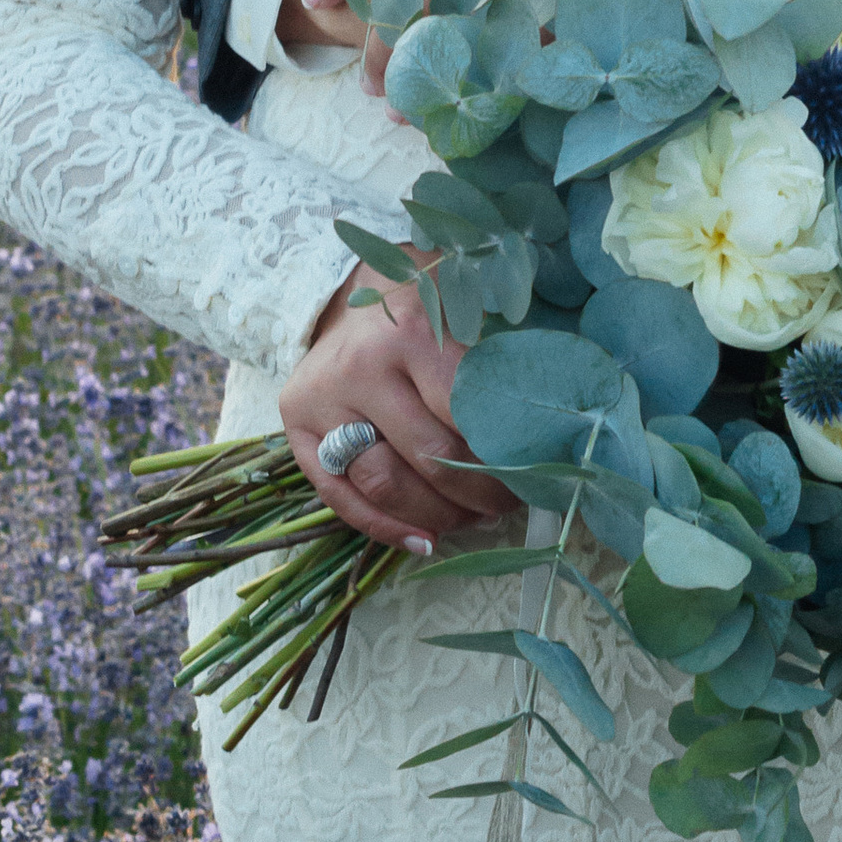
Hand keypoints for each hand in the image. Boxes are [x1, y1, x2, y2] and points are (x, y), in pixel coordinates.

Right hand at [279, 262, 511, 550]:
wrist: (357, 301)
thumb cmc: (425, 320)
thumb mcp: (464, 328)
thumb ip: (495, 378)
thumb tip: (545, 446)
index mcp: (411, 335)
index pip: (466, 416)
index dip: (504, 455)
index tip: (532, 471)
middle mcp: (360, 368)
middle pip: (428, 456)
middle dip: (477, 492)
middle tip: (506, 502)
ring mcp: (323, 401)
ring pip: (384, 483)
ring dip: (437, 515)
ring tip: (471, 518)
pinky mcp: (297, 428)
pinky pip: (341, 499)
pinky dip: (386, 528)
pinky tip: (424, 540)